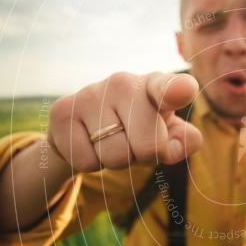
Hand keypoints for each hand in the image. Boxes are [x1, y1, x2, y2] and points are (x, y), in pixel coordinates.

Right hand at [47, 72, 202, 172]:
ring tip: (110, 142)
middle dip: (144, 157)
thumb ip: (183, 140)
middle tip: (132, 143)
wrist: (85, 129)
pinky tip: (88, 144)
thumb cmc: (136, 130)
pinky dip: (90, 164)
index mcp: (154, 85)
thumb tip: (181, 145)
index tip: (182, 91)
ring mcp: (91, 93)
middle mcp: (123, 82)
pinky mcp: (63, 111)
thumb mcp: (165, 134)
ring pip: (116, 156)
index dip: (176, 91)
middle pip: (148, 146)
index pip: (168, 87)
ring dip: (116, 162)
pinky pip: (86, 161)